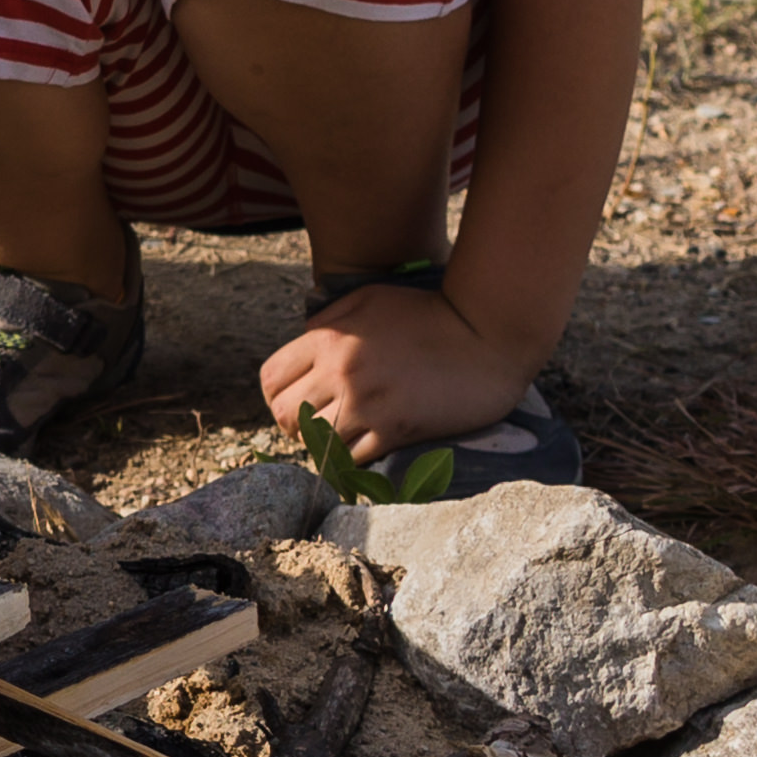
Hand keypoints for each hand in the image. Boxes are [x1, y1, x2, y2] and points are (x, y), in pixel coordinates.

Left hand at [262, 284, 530, 459]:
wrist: (486, 334)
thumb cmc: (429, 311)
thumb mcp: (369, 298)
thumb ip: (328, 319)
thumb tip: (303, 342)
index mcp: (328, 339)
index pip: (271, 378)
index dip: (274, 394)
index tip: (291, 401)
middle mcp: (341, 373)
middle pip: (284, 415)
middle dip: (292, 424)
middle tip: (311, 426)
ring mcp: (368, 404)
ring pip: (316, 442)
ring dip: (321, 445)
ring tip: (338, 440)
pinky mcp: (398, 429)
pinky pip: (354, 458)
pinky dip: (352, 459)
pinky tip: (363, 449)